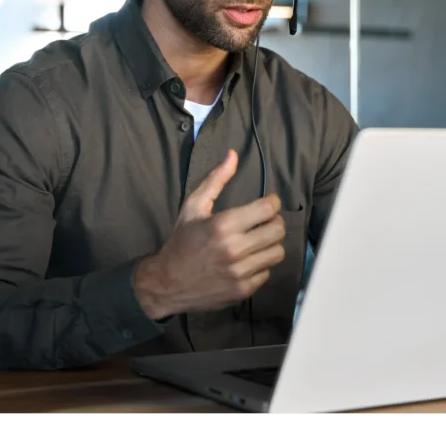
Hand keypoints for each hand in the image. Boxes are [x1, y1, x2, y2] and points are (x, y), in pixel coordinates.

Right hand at [133, 150, 285, 320]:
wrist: (167, 282)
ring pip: (277, 252)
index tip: (267, 203)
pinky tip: (247, 261)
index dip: (272, 202)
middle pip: (277, 230)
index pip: (268, 209)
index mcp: (223, 224)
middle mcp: (234, 249)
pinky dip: (261, 265)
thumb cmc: (182, 241)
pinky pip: (267, 272)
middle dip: (273, 222)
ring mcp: (240, 272)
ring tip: (257, 242)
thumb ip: (216, 179)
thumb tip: (233, 155)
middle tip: (264, 222)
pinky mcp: (242, 290)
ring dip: (270, 244)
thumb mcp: (193, 206)